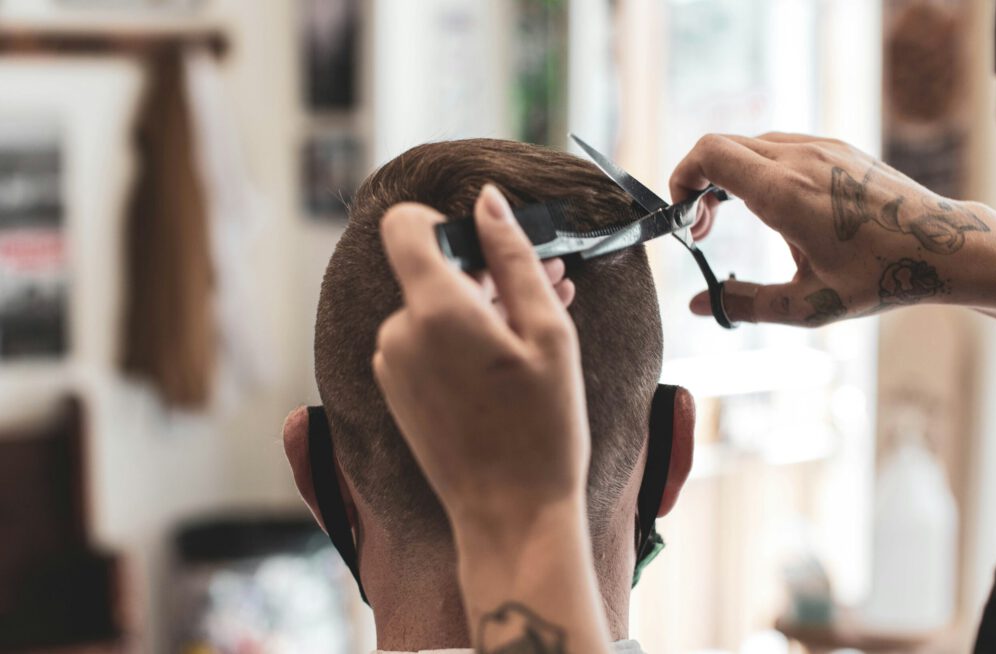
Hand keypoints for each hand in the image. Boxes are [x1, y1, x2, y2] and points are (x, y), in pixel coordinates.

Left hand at [374, 185, 613, 652]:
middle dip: (486, 271)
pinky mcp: (396, 392)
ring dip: (483, 308)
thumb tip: (488, 200)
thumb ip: (514, 258)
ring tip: (542, 330)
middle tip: (551, 286)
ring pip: (433, 308)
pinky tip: (511, 358)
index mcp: (434, 310)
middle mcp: (398, 333)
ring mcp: (391, 365)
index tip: (489, 246)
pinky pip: (426, 343)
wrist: (511, 516)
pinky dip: (463, 339)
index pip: (405, 226)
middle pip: (430, 270)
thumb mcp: (548, 333)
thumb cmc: (541, 429)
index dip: (445, 221)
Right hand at [671, 133, 995, 325]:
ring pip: (748, 144)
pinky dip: (756, 169)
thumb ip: (745, 304)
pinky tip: (769, 207)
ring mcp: (820, 147)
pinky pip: (777, 146)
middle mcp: (799, 160)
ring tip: (732, 220)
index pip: (709, 155)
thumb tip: (698, 306)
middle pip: (720, 146)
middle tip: (702, 229)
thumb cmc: (880, 276)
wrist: (944, 246)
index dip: (682, 180)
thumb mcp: (806, 305)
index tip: (686, 218)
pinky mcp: (836, 147)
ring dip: (726, 177)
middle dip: (698, 184)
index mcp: (784, 193)